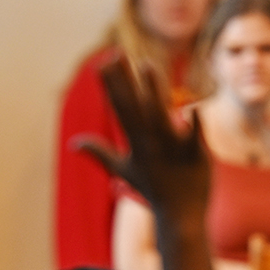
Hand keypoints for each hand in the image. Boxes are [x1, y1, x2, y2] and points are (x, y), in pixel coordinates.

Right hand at [75, 56, 213, 269]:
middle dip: (124, 80)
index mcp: (135, 142)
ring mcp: (173, 149)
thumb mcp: (122, 170)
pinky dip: (195, 125)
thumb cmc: (152, 190)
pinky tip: (194, 107)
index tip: (102, 62)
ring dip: (153, 92)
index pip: (120, 107)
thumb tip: (73, 143)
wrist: (179, 216)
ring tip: (147, 65)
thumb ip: (98, 152)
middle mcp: (151, 143)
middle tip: (116, 53)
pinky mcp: (196, 156)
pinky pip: (195, 138)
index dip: (110, 84)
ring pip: (161, 115)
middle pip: (135, 106)